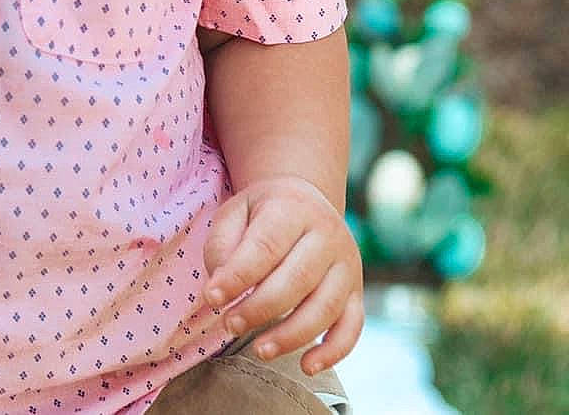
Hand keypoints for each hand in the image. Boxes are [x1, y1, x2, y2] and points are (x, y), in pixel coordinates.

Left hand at [201, 175, 363, 375]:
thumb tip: (221, 288)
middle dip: (261, 308)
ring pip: (325, 307)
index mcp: (292, 208)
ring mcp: (347, 265)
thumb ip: (222, 245)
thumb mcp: (234, 213)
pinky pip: (352, 327)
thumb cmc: (261, 214)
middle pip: (298, 278)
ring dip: (292, 335)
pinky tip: (307, 367)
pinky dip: (333, 352)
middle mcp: (328, 235)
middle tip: (230, 325)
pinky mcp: (356, 293)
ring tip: (259, 350)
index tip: (212, 298)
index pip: (266, 246)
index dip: (238, 276)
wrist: (304, 201)